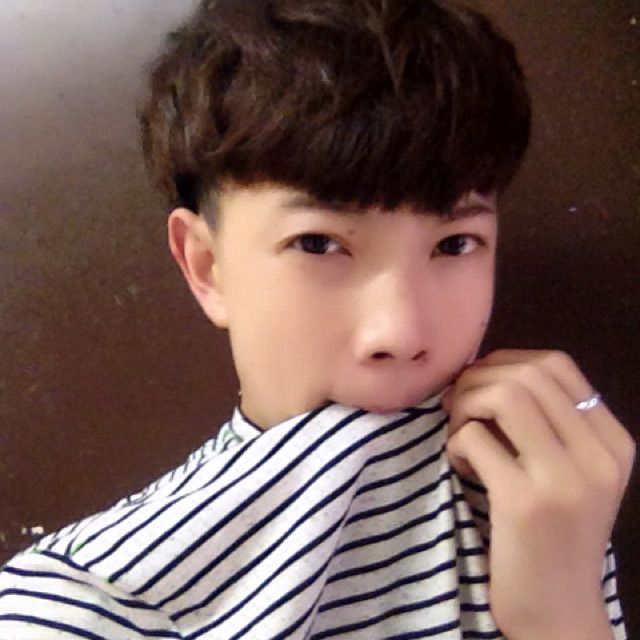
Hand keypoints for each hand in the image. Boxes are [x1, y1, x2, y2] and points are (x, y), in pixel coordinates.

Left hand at [441, 349, 634, 639]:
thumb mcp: (568, 474)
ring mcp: (565, 480)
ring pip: (505, 396)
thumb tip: (483, 371)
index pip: (556, 364)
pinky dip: (455, 442)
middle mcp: (598, 456)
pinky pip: (475, 438)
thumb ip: (544, 423)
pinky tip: (460, 466)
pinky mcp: (525, 504)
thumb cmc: (553, 536)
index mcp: (611, 442)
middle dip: (477, 378)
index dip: (504, 361)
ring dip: (465, 405)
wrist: (558, 612)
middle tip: (456, 404)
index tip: (477, 382)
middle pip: (527, 374)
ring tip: (459, 432)